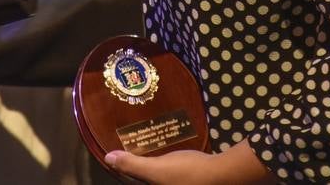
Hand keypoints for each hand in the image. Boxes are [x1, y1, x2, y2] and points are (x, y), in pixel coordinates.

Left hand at [106, 141, 274, 183]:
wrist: (222, 172)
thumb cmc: (187, 173)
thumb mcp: (156, 169)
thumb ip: (132, 165)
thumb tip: (108, 158)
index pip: (131, 182)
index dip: (122, 173)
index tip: (115, 157)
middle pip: (144, 180)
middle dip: (135, 169)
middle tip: (126, 150)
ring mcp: (175, 184)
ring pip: (155, 176)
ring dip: (148, 165)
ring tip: (140, 147)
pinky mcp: (184, 178)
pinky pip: (165, 172)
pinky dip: (160, 163)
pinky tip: (161, 149)